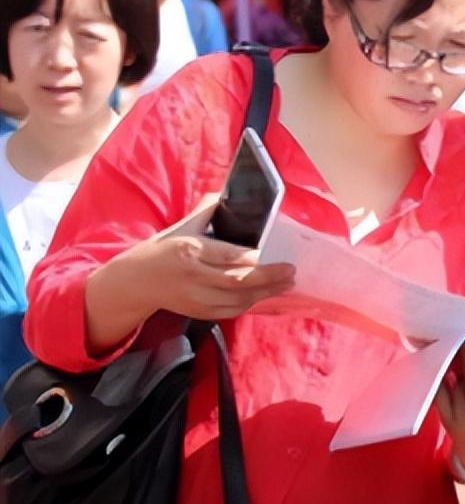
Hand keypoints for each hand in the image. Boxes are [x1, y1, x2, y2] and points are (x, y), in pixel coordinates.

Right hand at [129, 196, 294, 319]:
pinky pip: (230, 310)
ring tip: (286, 283)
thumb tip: (232, 192)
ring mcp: (195, 297)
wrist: (136, 281)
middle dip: (267, 277)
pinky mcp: (198, 311)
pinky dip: (250, 303)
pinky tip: (266, 294)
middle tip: (290, 271)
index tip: (270, 254)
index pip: (225, 255)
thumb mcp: (182, 226)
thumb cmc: (164, 248)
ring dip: (265, 292)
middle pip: (235, 281)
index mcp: (188, 250)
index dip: (250, 258)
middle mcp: (192, 276)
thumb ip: (209, 210)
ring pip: (236, 299)